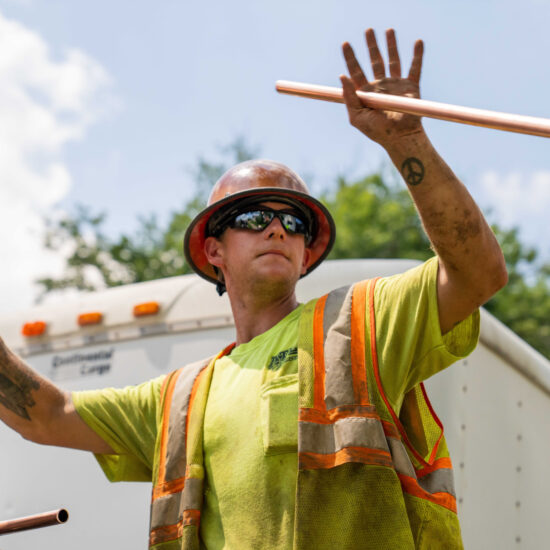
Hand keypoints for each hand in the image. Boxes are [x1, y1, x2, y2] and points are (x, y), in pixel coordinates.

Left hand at [341, 28, 424, 146]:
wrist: (400, 138)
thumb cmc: (377, 131)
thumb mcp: (357, 117)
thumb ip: (348, 97)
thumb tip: (341, 76)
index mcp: (366, 93)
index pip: (356, 71)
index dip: (350, 57)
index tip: (345, 44)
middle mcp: (380, 86)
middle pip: (375, 60)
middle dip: (371, 46)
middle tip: (368, 30)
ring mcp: (396, 85)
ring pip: (393, 60)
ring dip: (391, 45)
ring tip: (389, 30)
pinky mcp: (411, 87)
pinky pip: (415, 68)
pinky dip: (417, 55)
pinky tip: (417, 42)